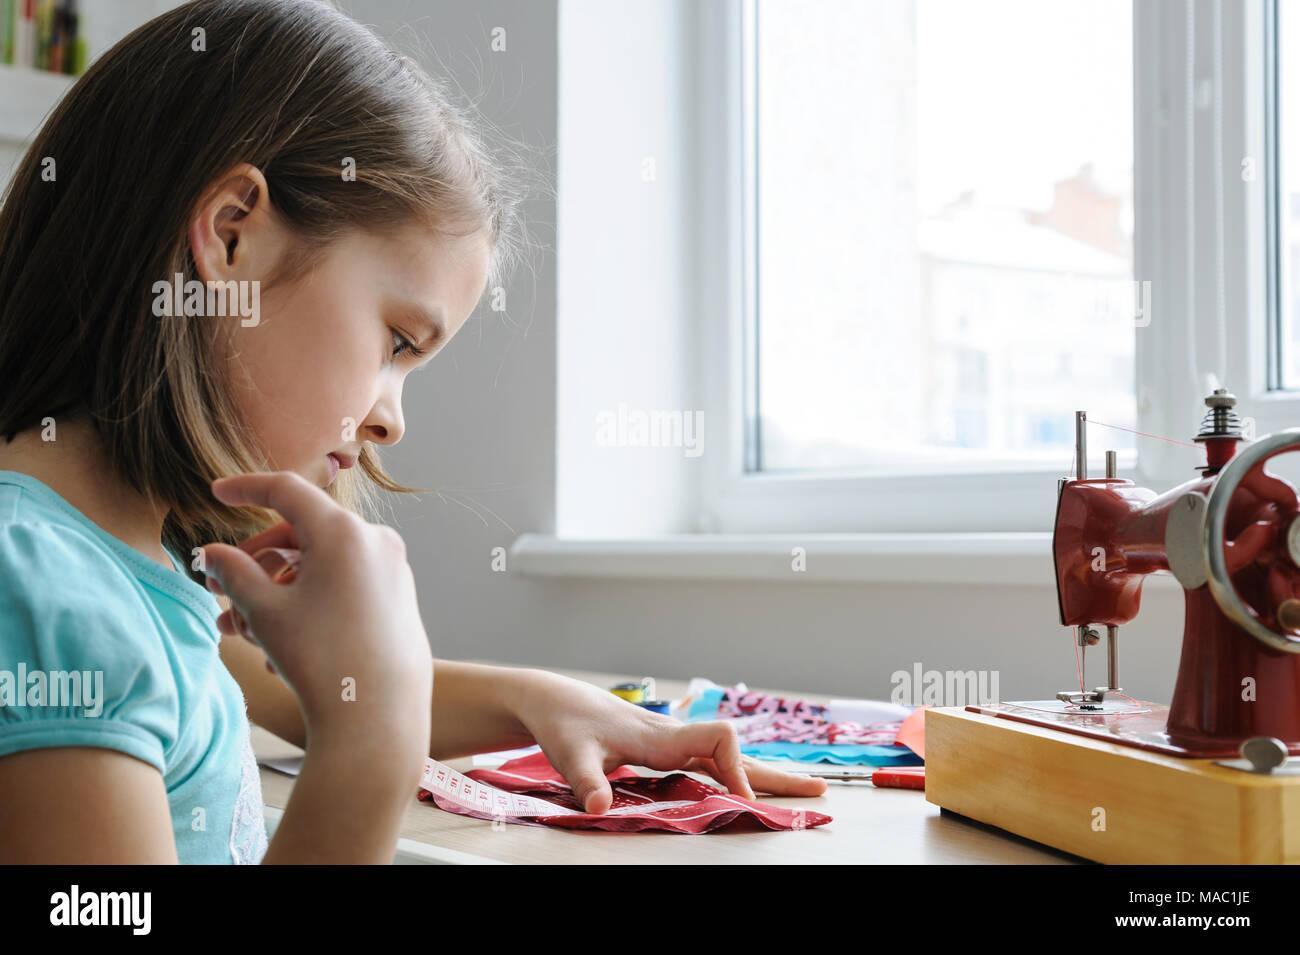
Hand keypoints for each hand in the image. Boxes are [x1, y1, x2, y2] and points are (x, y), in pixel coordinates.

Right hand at [199, 472, 432, 745]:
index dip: (246, 488)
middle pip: (302, 533)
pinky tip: (278, 647)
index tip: (217, 493)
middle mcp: (374, 541)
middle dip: (255, 561)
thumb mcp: (264, 611)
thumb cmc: (321, 659)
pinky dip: (308, 602)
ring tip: (239, 631)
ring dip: (276, 590)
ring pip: (319, 565)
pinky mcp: (397, 596)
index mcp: (343, 532)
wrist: (379, 715)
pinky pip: (343, 585)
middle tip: (218, 589)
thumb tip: (210, 554)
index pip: (287, 491)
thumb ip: (232, 572)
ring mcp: (390, 569)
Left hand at [512, 672, 827, 813]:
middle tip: (819, 793)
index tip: (741, 803)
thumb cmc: (564, 723)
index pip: (718, 741)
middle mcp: (674, 736)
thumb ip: (585, 781)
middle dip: (777, 774)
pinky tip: (748, 785)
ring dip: (763, 775)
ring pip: (729, 758)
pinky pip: (712, 762)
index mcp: (660, 736)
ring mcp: (672, 741)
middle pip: (737, 752)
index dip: (737, 770)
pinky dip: (737, 774)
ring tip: (802, 790)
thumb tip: (598, 807)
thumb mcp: (569, 754)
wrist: (555, 699)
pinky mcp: (665, 747)